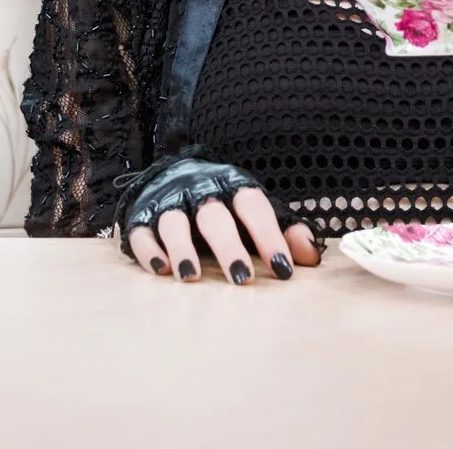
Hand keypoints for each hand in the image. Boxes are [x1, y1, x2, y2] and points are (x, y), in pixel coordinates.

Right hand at [118, 154, 318, 284]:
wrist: (173, 174)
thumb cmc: (225, 204)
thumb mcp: (256, 212)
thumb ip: (284, 231)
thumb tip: (310, 257)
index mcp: (232, 185)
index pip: (253, 205)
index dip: (269, 235)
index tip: (283, 269)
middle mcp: (200, 190)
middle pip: (214, 215)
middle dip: (228, 246)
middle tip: (242, 278)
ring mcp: (169, 201)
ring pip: (174, 221)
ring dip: (182, 248)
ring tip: (191, 277)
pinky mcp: (142, 216)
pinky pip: (142, 231)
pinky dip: (149, 250)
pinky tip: (161, 269)